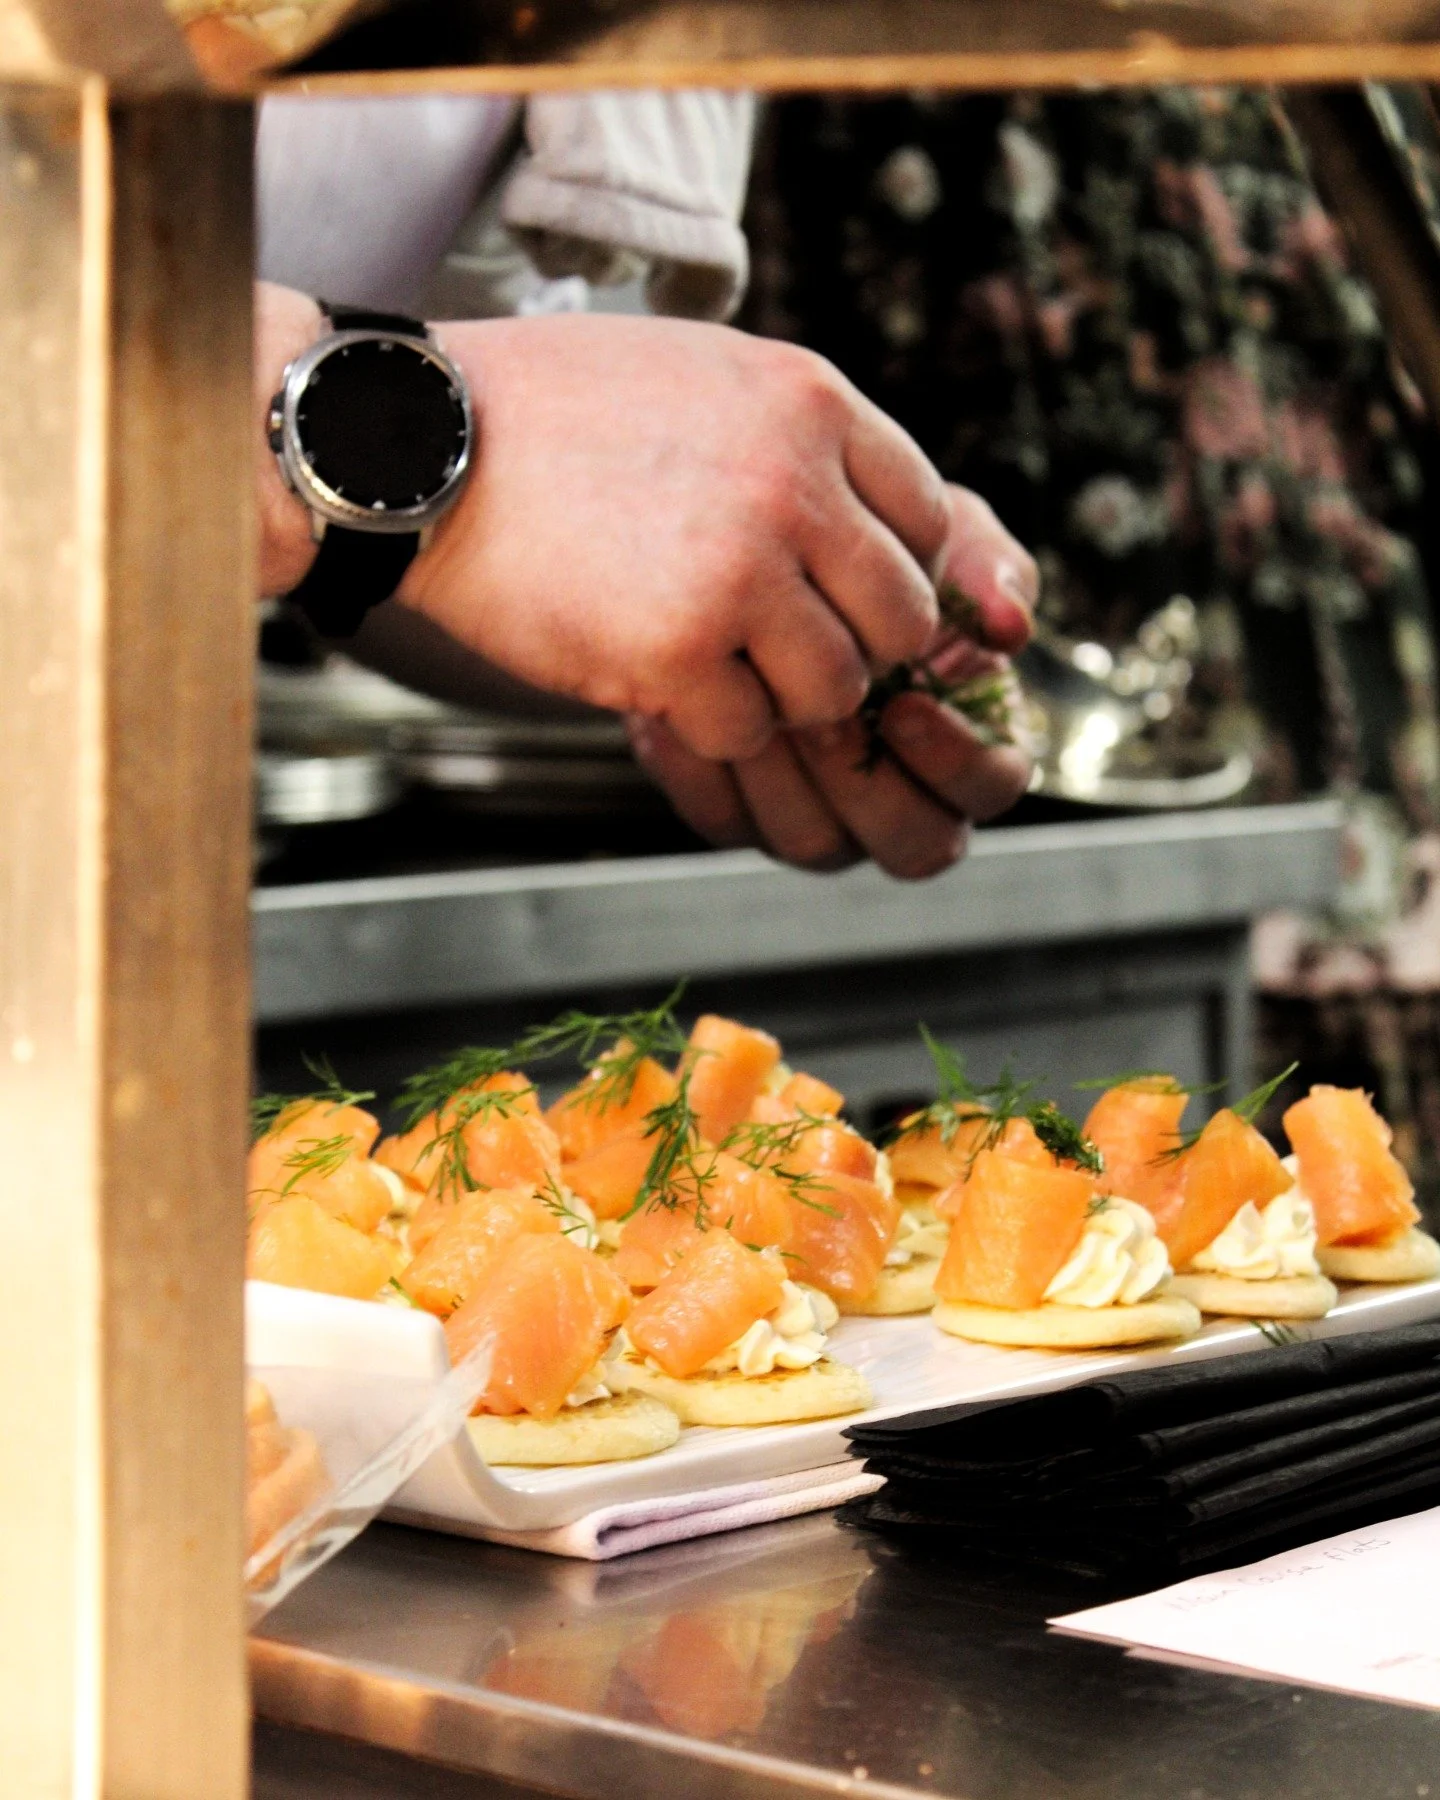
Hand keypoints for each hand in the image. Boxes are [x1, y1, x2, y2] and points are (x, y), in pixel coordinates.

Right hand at [397, 314, 955, 759]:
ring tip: (723, 669)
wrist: (423, 445)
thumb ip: (799, 437)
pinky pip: (747, 731)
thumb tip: (876, 519)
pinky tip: (662, 684)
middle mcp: (790, 483)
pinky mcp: (675, 651)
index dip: (898, 572)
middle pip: (901, 616)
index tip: (848, 597)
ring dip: (786, 698)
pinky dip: (712, 726)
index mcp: (809, 402)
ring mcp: (736, 570)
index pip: (929, 518)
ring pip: (834, 688)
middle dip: (856, 648)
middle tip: (791, 651)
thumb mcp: (705, 372)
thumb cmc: (556, 410)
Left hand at [626, 485, 1035, 879]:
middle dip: (868, 784)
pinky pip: (729, 821)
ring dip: (788, 782)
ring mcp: (820, 815)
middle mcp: (899, 797)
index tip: (907, 704)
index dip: (955, 758)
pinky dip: (712, 773)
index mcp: (965, 743)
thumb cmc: (866, 548)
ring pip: (815, 844)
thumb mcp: (937, 538)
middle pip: (912, 845)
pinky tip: (697, 713)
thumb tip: (1013, 628)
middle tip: (825, 717)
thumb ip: (988, 569)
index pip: (989, 786)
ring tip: (759, 706)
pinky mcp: (739, 813)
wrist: (745, 550)